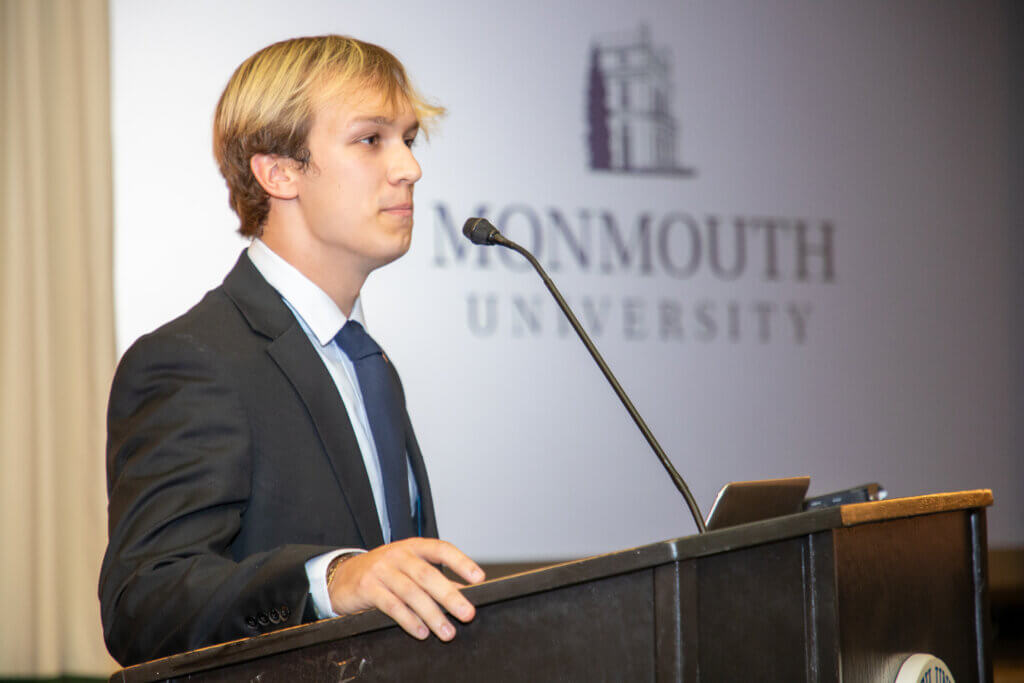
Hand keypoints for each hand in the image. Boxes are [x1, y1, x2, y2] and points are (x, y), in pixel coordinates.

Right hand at [328, 538, 484, 641]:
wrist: (343, 576)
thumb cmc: (384, 571)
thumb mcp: (410, 569)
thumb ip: (436, 580)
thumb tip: (464, 594)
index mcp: (413, 547)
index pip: (441, 549)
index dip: (461, 562)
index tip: (479, 578)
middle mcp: (398, 555)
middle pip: (427, 574)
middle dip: (450, 596)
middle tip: (468, 613)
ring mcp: (381, 570)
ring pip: (411, 593)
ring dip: (432, 614)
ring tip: (447, 632)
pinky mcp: (367, 588)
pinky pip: (391, 605)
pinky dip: (409, 620)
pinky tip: (421, 632)